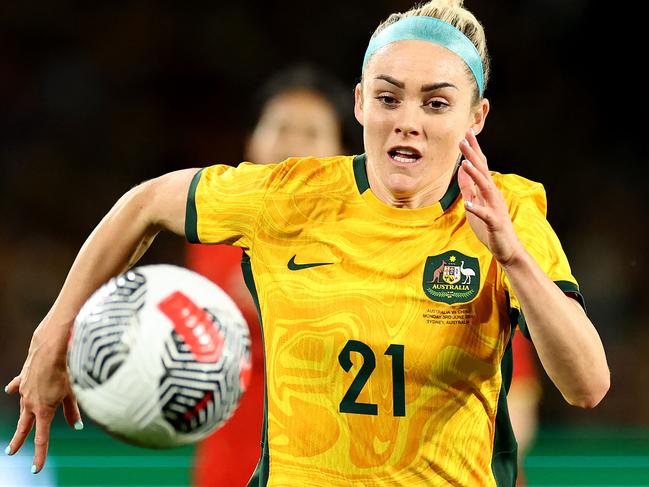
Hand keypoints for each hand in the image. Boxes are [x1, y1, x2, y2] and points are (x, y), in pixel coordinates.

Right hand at [5, 322, 81, 473]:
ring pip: (22, 407)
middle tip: (11, 452)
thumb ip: (73, 411)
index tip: (35, 469)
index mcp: (43, 410)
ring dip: (21, 417)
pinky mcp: (24, 378)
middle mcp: (30, 402)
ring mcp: (25, 390)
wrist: (52, 346)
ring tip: (17, 428)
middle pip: (24, 426)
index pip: (41, 438)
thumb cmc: (67, 369)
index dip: (39, 454)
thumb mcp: (73, 392)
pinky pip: (18, 386)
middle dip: (19, 440)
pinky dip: (16, 389)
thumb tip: (77, 427)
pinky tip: (10, 391)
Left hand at [457, 128, 523, 265]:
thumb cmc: (490, 225)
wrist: (506, 248)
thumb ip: (469, 187)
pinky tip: (468, 203)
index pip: (480, 166)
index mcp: (487, 189)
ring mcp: (495, 207)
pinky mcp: (494, 222)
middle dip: (472, 155)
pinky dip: (476, 208)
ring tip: (464, 163)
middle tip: (462, 139)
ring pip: (484, 187)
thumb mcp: (475, 202)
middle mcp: (493, 194)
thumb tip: (461, 168)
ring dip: (475, 175)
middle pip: (482, 171)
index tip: (466, 134)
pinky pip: (484, 214)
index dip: (473, 150)